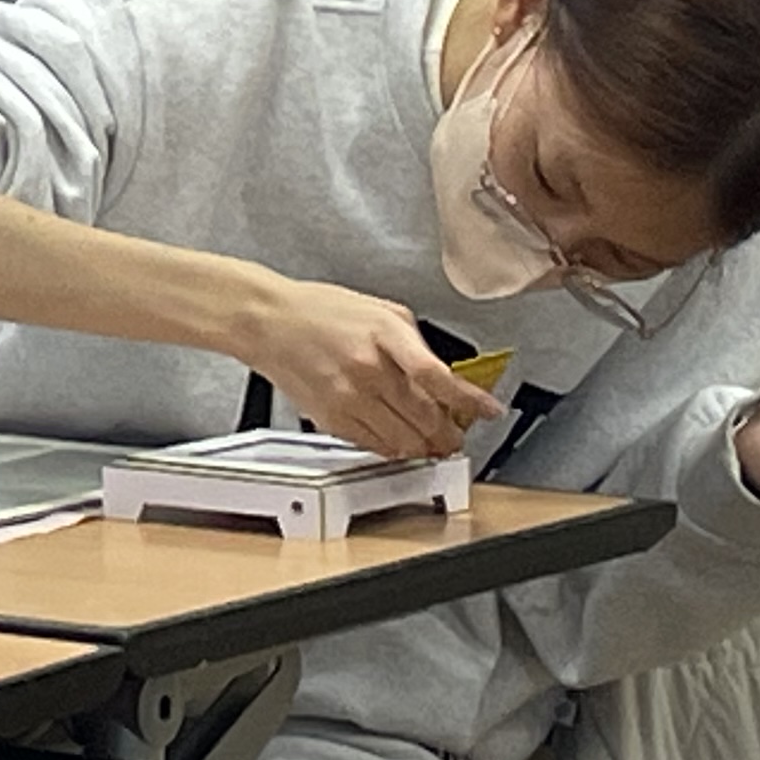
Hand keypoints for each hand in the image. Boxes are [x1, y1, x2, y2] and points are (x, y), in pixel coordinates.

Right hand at [237, 277, 507, 460]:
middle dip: (450, 433)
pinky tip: (401, 441)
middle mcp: (369, 369)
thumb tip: (442, 376)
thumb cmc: (320, 311)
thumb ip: (414, 342)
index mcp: (385, 335)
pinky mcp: (332, 419)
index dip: (470, 400)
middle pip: (426, 417)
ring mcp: (349, 398)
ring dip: (426, 447)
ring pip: (404, 441)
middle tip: (458, 436)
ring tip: (435, 444)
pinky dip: (396, 449)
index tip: (490, 411)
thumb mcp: (379, 310)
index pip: (438, 377)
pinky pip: (376, 446)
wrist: (269, 322)